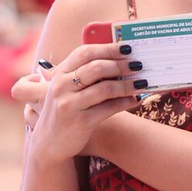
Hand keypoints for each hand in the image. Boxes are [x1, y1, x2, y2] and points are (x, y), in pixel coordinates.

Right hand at [11, 42, 144, 161]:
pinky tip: (135, 100)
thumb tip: (120, 59)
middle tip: (138, 65)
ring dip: (127, 85)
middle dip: (121, 65)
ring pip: (105, 88)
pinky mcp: (80, 122)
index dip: (108, 48)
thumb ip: (85, 73)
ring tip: (142, 83)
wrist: (49, 142)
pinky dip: (124, 102)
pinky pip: (108, 108)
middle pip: (97, 67)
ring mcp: (69, 104)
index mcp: (60, 73)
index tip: (127, 48)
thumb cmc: (66, 109)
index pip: (85, 52)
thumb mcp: (67, 88)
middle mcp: (62, 86)